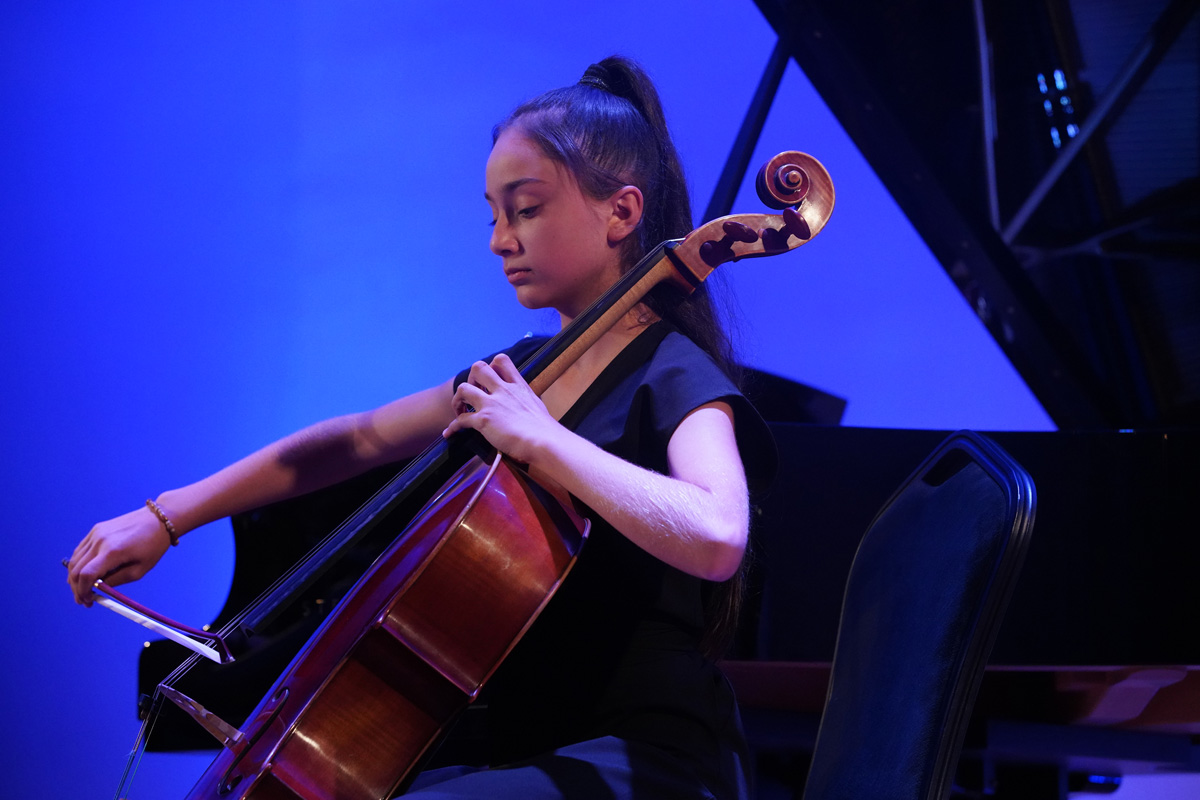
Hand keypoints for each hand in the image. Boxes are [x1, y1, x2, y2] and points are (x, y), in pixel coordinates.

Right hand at [66, 505, 171, 605]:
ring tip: (84, 589)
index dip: (83, 591)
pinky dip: (79, 564)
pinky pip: (80, 550)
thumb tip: (96, 590)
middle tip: (84, 600)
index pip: (87, 575)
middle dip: (77, 588)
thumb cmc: (153, 546)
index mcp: (113, 551)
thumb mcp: (139, 570)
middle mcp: (100, 541)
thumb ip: (115, 581)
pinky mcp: (96, 529)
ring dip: (75, 577)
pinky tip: (85, 573)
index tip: (87, 601)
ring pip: (75, 560)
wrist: (158, 519)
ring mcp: (96, 533)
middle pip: (76, 569)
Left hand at [442, 353, 559, 464]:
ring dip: (458, 399)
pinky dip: (453, 426)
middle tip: (473, 394)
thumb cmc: (545, 428)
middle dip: (471, 379)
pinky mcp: (484, 420)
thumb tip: (521, 404)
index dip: (491, 367)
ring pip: (463, 388)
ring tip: (459, 410)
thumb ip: (524, 399)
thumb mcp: (535, 403)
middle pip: (478, 367)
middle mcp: (503, 390)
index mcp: (517, 385)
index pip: (501, 360)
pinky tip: (450, 433)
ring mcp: (491, 404)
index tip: (489, 381)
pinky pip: (461, 420)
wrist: (543, 440)